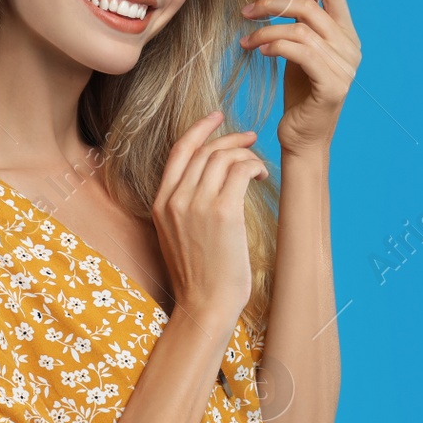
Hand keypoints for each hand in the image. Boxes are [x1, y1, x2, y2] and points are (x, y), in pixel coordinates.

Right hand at [151, 111, 268, 325]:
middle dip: (231, 139)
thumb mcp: (179, 235)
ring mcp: (196, 205)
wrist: (204, 305)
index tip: (217, 116)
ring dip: (247, 155)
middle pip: (205, 150)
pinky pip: (241, 170)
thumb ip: (185, 207)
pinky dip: (254, 167)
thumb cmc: (199, 277)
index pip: (179, 151)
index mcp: (160, 202)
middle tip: (251, 138)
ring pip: (224, 157)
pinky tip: (262, 178)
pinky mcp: (222, 212)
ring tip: (259, 168)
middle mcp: (174, 199)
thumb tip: (211, 183)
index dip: (199, 128)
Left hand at [238, 0, 360, 155]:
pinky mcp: (332, 85)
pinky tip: (259, 50)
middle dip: (273, 4)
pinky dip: (275, 46)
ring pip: (301, 30)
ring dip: (266, 29)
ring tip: (246, 38)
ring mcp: (345, 68)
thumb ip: (304, 20)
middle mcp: (351, 48)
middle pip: (311, 8)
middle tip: (246, 10)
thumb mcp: (301, 49)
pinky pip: (301, 52)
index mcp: (346, 35)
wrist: (304, 137)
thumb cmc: (300, 94)